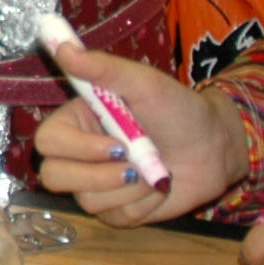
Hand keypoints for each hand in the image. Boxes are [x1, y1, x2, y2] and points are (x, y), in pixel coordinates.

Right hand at [32, 41, 247, 224]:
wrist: (216, 148)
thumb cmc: (179, 110)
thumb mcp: (143, 83)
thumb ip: (101, 67)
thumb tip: (63, 46)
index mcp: (77, 122)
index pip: (47, 141)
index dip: (76, 148)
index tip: (116, 144)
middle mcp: (79, 155)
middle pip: (54, 176)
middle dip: (99, 175)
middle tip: (135, 164)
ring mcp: (96, 186)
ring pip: (87, 201)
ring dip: (129, 188)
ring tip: (154, 171)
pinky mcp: (117, 211)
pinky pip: (115, 218)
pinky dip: (143, 204)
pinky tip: (158, 188)